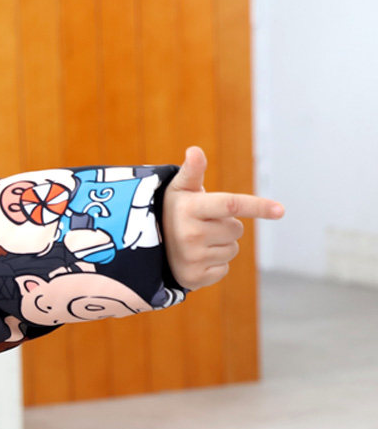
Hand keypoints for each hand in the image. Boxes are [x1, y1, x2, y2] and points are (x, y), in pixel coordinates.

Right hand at [162, 146, 283, 290]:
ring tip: (198, 243)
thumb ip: (192, 170)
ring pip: (232, 250)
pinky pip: (224, 268)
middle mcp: (190, 235)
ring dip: (221, 245)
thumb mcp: (180, 190)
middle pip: (236, 229)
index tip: (280, 210)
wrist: (148, 248)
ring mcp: (192, 258)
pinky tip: (197, 259)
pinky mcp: (194, 278)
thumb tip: (194, 150)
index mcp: (190, 209)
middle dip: (226, 226)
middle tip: (203, 226)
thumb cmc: (174, 212)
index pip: (231, 204)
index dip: (257, 206)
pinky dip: (215, 264)